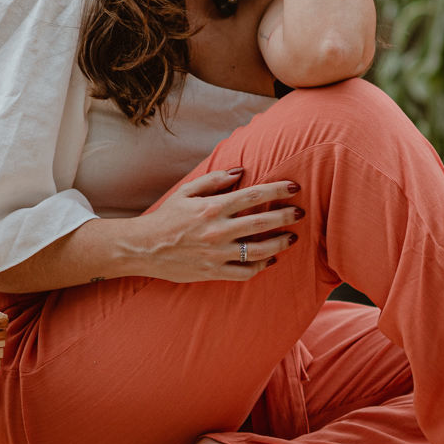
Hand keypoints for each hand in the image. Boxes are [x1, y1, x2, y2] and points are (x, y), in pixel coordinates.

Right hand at [136, 169, 303, 282]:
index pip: (253, 195)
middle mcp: (217, 231)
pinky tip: (270, 260)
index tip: (294, 187)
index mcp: (212, 208)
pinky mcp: (213, 272)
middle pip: (262, 223)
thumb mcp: (186, 192)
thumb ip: (214, 180)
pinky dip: (261, 267)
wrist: (143, 248)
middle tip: (300, 213)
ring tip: (291, 237)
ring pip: (259, 251)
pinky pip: (245, 272)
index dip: (277, 189)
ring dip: (280, 243)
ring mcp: (217, 254)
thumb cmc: (166, 217)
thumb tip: (240, 171)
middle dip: (287, 216)